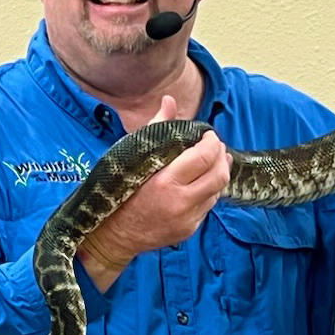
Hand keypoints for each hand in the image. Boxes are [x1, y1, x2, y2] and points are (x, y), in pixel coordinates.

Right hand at [79, 96, 230, 287]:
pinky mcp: (190, 230)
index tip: (208, 135)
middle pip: (219, 175)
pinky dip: (209, 190)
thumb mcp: (132, 155)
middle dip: (221, 156)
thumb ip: (155, 127)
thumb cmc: (119, 190)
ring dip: (218, 173)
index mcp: (165, 181)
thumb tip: (170, 100)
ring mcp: (187, 219)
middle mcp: (180, 202)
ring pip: (217, 191)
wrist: (113, 235)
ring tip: (213, 161)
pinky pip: (208, 206)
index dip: (212, 143)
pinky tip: (201, 182)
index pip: (204, 157)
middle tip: (216, 146)